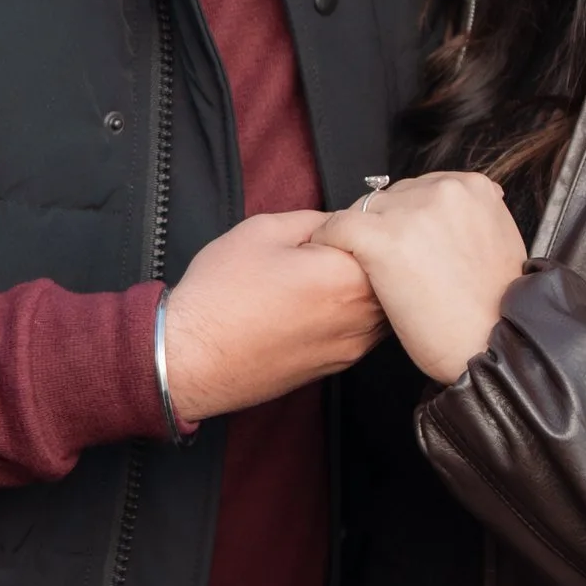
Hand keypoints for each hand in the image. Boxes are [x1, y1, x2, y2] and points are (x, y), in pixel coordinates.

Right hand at [162, 208, 386, 423]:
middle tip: (333, 248)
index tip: (341, 224)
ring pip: (382, 306)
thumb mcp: (263, 231)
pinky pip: (363, 330)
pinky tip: (316, 305)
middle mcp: (361, 316)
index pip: (383, 239)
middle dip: (371, 257)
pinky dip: (352, 314)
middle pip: (391, 276)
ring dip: (365, 288)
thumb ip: (315, 219)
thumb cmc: (220, 297)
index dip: (364, 224)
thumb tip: (339, 221)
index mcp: (347, 276)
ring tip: (323, 277)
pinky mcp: (339, 366)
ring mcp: (352, 346)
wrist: (193, 360)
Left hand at [310, 172, 525, 387]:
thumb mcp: (499, 245)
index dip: (407, 218)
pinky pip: (337, 228)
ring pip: (363, 209)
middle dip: (385, 227)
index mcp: (473, 188)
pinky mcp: (381, 239)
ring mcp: (411, 213)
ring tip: (361, 267)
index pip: (421, 189)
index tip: (402, 241)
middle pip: (391, 197)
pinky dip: (328, 242)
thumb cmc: (496, 311)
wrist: (494, 346)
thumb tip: (448, 222)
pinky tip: (332, 261)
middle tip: (386, 264)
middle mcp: (443, 191)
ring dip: (359, 236)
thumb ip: (472, 222)